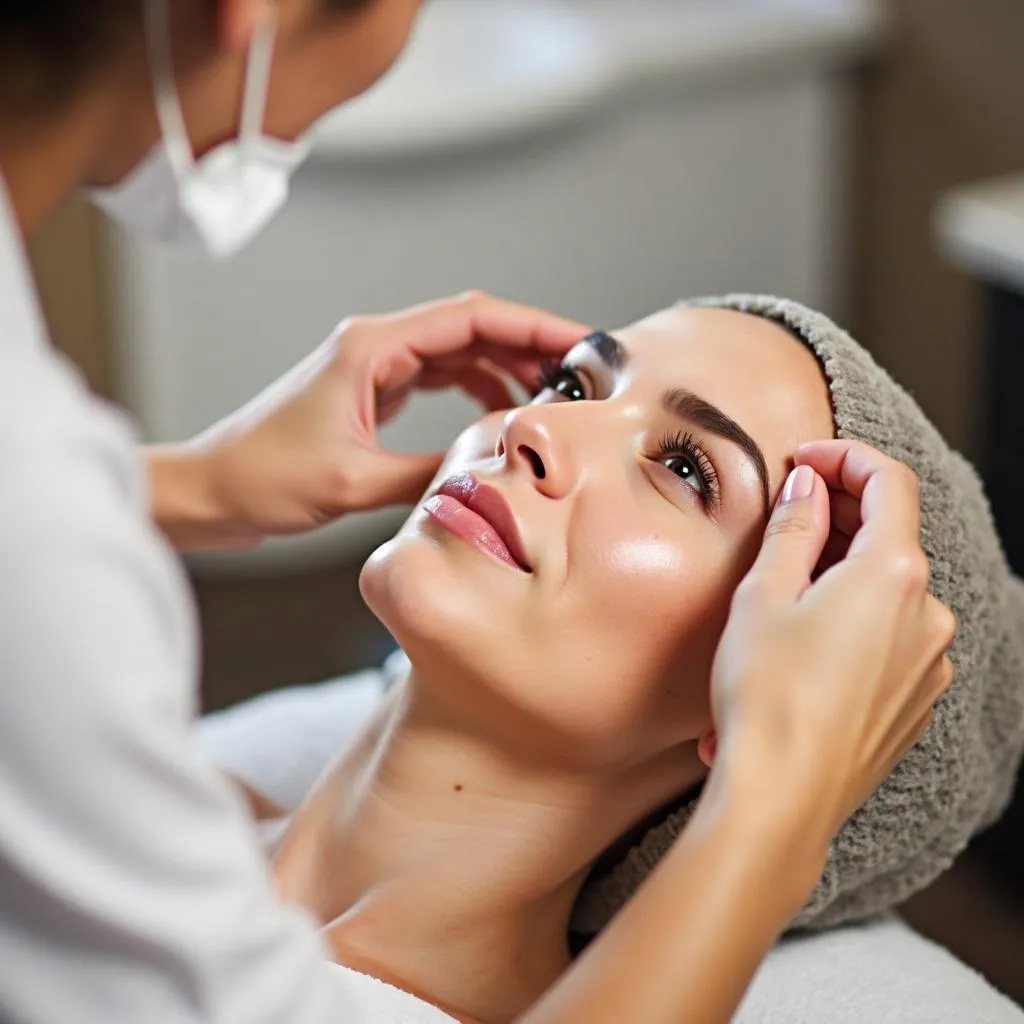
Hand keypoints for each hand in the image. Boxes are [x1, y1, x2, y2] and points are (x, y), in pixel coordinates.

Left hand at [150, 293, 588, 548]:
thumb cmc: (263, 476)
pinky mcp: (374, 392)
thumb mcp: (352, 482)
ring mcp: (376, 368)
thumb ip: (427, 472)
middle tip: (581, 373)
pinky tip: (501, 412)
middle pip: (474, 327)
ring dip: (508, 365)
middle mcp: (378, 347)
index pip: (472, 318)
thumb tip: (490, 468)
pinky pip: (442, 377)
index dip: (533, 325)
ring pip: (461, 351)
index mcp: (373, 348)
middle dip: (531, 343)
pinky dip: (478, 388)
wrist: (213, 489)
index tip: (579, 342)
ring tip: (552, 394)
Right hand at [706, 440, 955, 864]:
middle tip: (784, 518)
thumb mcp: (762, 595)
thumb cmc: (765, 695)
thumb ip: (792, 527)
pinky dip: (850, 623)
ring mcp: (928, 664)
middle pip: (890, 536)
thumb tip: (808, 484)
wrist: (780, 799)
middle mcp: (927, 616)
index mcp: (893, 576)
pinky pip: (888, 640)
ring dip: (840, 574)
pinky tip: (799, 648)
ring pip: (887, 591)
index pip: (890, 482)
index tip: (804, 458)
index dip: (845, 456)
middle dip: (839, 514)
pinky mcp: (915, 702)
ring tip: (779, 597)